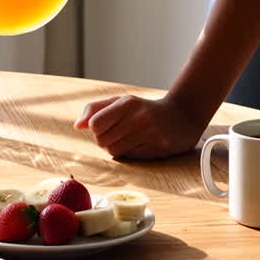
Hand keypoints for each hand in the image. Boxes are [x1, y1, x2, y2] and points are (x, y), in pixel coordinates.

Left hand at [73, 94, 204, 159]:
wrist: (182, 115)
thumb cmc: (144, 109)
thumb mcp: (121, 102)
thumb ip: (96, 109)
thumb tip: (77, 125)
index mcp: (126, 103)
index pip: (95, 124)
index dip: (96, 129)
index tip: (105, 126)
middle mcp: (137, 117)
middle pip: (102, 141)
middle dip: (105, 140)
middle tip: (117, 134)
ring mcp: (149, 133)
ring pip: (114, 152)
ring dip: (116, 148)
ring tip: (128, 138)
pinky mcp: (158, 148)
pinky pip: (130, 158)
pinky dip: (130, 154)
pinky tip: (140, 144)